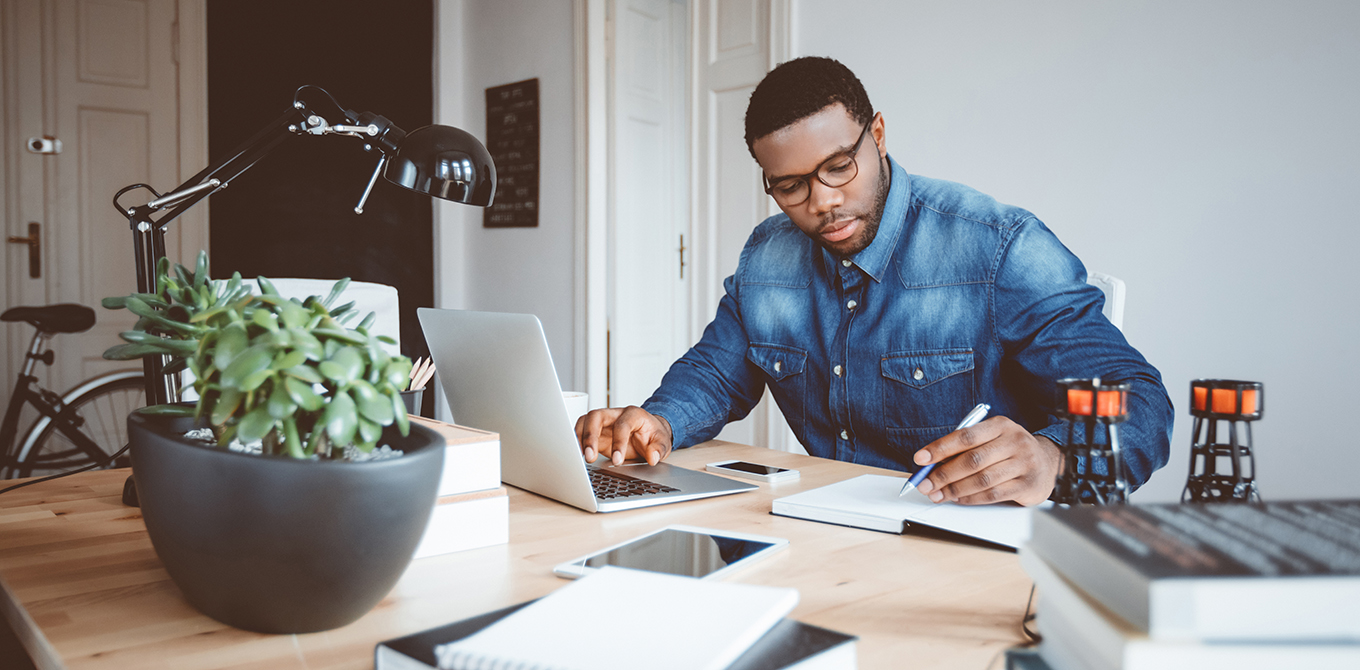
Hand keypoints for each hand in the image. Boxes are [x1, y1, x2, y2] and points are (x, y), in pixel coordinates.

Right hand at [575, 406, 673, 465]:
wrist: (649, 434)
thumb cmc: (654, 436)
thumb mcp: (663, 442)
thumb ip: (659, 449)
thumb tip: (653, 457)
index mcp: (634, 414)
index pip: (622, 425)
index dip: (618, 442)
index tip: (617, 460)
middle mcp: (616, 414)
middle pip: (596, 416)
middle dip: (591, 436)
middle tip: (591, 457)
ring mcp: (604, 422)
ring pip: (585, 421)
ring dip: (581, 439)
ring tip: (582, 457)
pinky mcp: (596, 431)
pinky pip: (582, 430)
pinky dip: (578, 441)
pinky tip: (578, 454)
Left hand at [912, 416, 1060, 506]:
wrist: (1047, 463)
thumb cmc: (1010, 450)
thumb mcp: (992, 439)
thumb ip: (965, 448)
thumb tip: (931, 464)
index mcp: (1001, 425)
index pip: (965, 436)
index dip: (940, 448)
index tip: (920, 459)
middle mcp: (1014, 441)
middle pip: (972, 460)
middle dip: (943, 474)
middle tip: (925, 483)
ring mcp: (1024, 464)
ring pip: (981, 479)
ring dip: (954, 489)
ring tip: (937, 494)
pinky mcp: (1027, 485)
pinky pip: (993, 494)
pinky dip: (971, 498)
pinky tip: (958, 498)